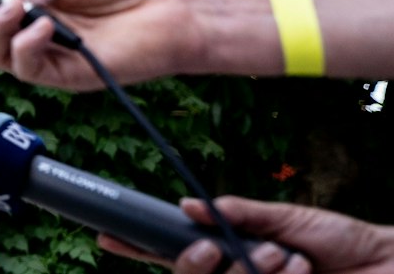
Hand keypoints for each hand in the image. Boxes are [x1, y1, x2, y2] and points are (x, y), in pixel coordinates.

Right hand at [100, 195, 393, 272]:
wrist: (390, 264)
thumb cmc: (343, 241)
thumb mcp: (288, 219)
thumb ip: (239, 213)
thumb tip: (189, 207)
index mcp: (234, 252)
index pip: (177, 254)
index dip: (141, 249)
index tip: (109, 237)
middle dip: (195, 263)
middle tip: (216, 250)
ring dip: (255, 271)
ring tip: (291, 258)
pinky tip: (305, 273)